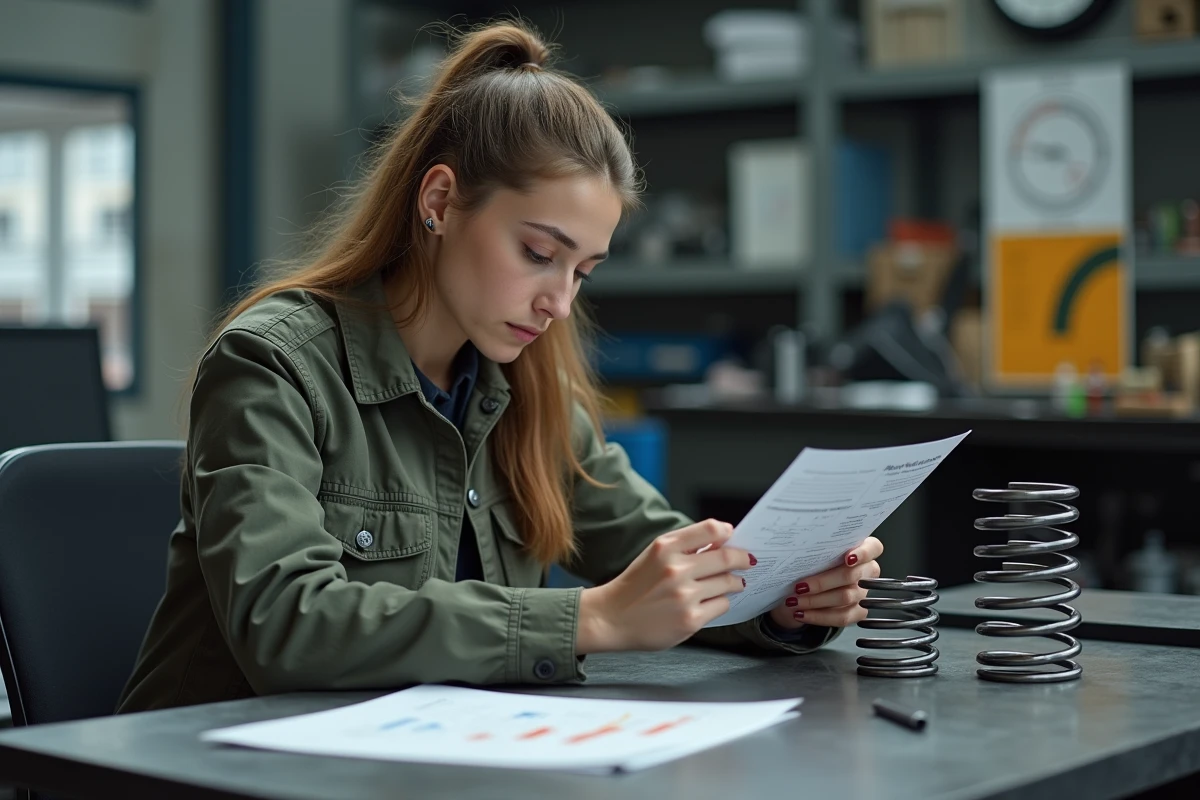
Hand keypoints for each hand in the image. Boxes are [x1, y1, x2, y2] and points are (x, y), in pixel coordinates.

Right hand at [576, 519, 749, 653]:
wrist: (611, 618)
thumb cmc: (635, 585)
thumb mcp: (653, 554)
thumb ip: (684, 546)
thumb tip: (721, 540)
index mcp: (665, 547)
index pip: (710, 529)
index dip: (727, 532)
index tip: (732, 536)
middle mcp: (676, 569)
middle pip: (726, 557)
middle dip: (743, 558)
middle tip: (748, 561)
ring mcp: (684, 596)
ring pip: (728, 582)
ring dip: (735, 582)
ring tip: (734, 583)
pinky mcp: (690, 620)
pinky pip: (721, 605)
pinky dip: (722, 601)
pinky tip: (713, 601)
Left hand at [767, 537, 883, 630]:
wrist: (804, 588)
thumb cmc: (811, 565)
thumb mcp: (813, 554)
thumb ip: (816, 550)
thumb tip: (800, 552)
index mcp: (861, 550)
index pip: (873, 548)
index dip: (863, 553)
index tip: (847, 558)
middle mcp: (866, 571)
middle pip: (851, 575)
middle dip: (822, 582)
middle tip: (800, 586)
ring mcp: (863, 593)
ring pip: (845, 597)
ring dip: (815, 600)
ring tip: (795, 600)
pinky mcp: (858, 612)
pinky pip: (842, 617)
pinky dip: (818, 616)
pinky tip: (801, 613)